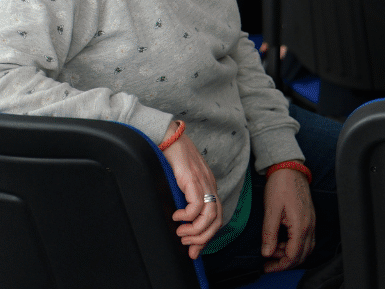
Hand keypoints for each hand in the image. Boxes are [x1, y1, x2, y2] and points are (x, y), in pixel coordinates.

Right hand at [163, 131, 221, 257]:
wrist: (168, 135)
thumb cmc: (172, 156)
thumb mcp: (183, 179)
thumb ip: (186, 194)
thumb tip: (180, 217)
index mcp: (209, 186)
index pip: (216, 217)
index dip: (207, 236)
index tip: (194, 249)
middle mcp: (209, 185)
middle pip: (216, 220)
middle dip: (203, 239)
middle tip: (188, 245)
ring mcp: (203, 182)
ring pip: (209, 216)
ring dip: (195, 231)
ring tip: (181, 233)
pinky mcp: (192, 179)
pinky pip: (195, 205)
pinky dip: (187, 217)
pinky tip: (177, 216)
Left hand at [260, 167, 315, 271]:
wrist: (289, 169)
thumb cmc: (280, 186)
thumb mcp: (271, 210)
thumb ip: (269, 234)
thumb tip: (267, 253)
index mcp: (300, 226)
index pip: (293, 255)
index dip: (280, 265)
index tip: (267, 267)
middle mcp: (309, 227)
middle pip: (301, 256)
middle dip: (285, 263)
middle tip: (269, 263)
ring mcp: (311, 223)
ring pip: (305, 249)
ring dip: (290, 254)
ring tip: (274, 250)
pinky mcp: (309, 219)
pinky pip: (306, 240)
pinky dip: (295, 246)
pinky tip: (283, 242)